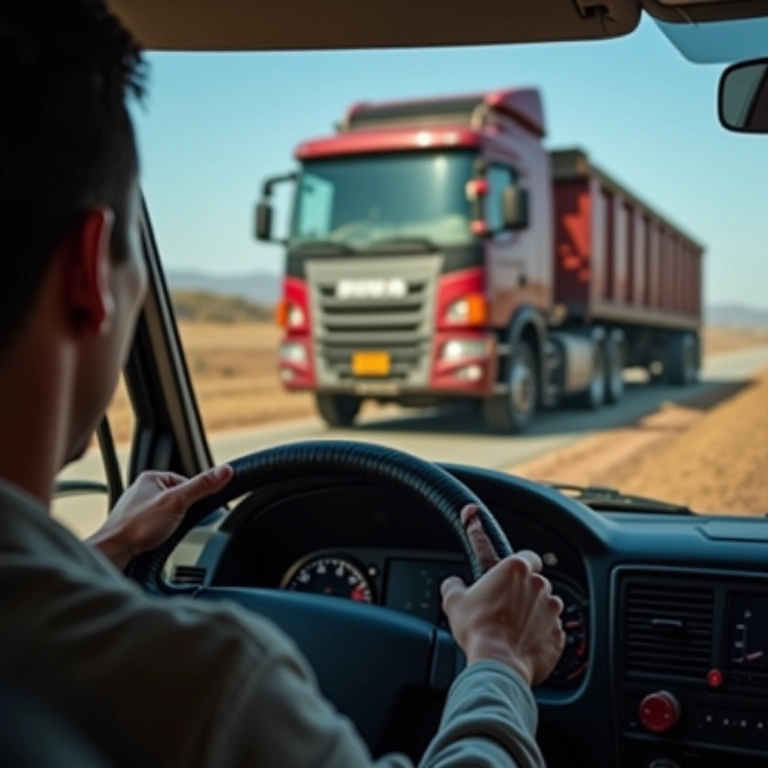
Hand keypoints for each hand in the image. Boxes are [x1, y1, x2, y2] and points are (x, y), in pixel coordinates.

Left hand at [87, 465, 232, 569]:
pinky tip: (158, 540)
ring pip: (169, 515)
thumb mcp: (177, 502)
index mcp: (151, 477)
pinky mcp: (136, 526)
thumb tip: (225, 471)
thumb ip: (202, 486)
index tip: (194, 509)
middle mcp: (143, 491)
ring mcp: (138, 509)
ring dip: (172, 525)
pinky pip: (158, 527)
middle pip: (179, 499)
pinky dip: (162, 534)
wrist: (112, 552)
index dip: (195, 497)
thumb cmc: (136, 527)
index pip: (187, 481)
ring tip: (164, 533)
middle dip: (183, 513)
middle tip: (177, 523)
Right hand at [440, 505, 564, 686]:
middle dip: (524, 592)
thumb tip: (452, 584)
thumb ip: (453, 584)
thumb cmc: (478, 629)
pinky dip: (542, 634)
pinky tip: (524, 642)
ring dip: (535, 613)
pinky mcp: (558, 635)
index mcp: (516, 569)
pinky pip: (552, 630)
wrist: (498, 663)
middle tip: (505, 606)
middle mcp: (539, 586)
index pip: (528, 556)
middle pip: (536, 583)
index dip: (520, 566)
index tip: (511, 576)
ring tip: (514, 627)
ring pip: (547, 606)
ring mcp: (552, 611)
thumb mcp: (454, 601)